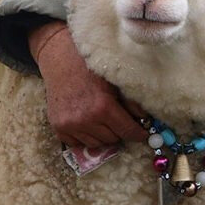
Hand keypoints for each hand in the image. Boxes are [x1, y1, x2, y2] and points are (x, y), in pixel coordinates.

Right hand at [29, 22, 147, 148]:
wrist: (60, 61)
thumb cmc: (90, 68)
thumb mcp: (115, 81)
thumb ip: (131, 102)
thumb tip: (145, 120)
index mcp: (103, 107)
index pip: (127, 131)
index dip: (138, 134)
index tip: (142, 134)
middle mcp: (85, 120)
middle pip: (113, 139)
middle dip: (119, 131)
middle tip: (118, 120)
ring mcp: (70, 126)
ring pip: (96, 143)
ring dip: (102, 135)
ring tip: (101, 119)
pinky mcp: (58, 128)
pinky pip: (78, 144)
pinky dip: (85, 136)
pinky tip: (86, 122)